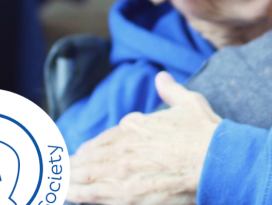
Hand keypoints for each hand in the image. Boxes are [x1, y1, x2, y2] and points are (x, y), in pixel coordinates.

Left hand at [67, 71, 220, 204]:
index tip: (83, 156)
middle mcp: (122, 148)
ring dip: (68, 180)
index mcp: (134, 127)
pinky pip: (90, 194)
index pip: (102, 141)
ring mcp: (121, 172)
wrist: (216, 160)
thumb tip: (162, 77)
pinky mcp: (125, 195)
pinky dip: (75, 193)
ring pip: (84, 176)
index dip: (91, 151)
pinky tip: (64, 194)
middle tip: (61, 172)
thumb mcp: (189, 103)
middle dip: (73, 166)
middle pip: (88, 158)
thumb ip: (172, 91)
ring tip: (56, 185)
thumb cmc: (205, 133)